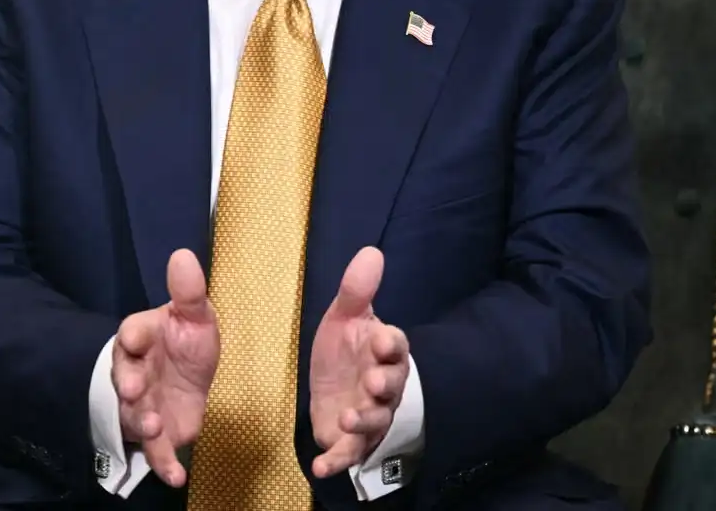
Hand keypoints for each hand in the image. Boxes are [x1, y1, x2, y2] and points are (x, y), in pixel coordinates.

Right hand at [112, 249, 218, 487]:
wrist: (187, 376)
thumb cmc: (185, 341)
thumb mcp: (194, 316)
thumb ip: (189, 292)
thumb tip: (184, 254)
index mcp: (143, 339)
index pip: (132, 334)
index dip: (134, 337)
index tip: (136, 337)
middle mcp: (136, 373)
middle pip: (125, 379)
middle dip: (127, 384)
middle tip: (133, 389)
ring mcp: (144, 406)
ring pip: (135, 416)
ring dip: (142, 423)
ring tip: (152, 426)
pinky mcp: (159, 433)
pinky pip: (157, 452)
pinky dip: (164, 465)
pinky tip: (175, 477)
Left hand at [310, 247, 409, 477]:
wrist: (336, 389)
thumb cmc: (347, 350)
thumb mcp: (345, 318)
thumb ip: (356, 291)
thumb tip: (370, 250)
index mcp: (384, 352)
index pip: (396, 346)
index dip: (391, 344)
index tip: (382, 340)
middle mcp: (383, 386)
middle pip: (392, 387)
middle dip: (384, 386)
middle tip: (373, 382)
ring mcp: (370, 415)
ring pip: (375, 421)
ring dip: (364, 421)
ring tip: (349, 418)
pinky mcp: (352, 441)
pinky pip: (349, 453)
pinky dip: (337, 460)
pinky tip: (320, 465)